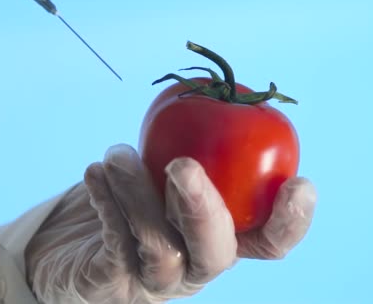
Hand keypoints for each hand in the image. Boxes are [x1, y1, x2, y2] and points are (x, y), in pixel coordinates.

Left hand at [25, 144, 316, 303]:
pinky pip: (115, 244)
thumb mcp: (163, 162)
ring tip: (117, 154)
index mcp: (222, 237)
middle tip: (182, 165)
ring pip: (160, 248)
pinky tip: (95, 172)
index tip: (299, 183)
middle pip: (217, 252)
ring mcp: (155, 280)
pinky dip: (107, 202)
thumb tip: (214, 90)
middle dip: (204, 208)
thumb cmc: (131, 193)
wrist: (73, 239)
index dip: (291, 221)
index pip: (269, 242)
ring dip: (138, 195)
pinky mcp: (114, 283)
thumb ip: (194, 141)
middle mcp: (196, 264)